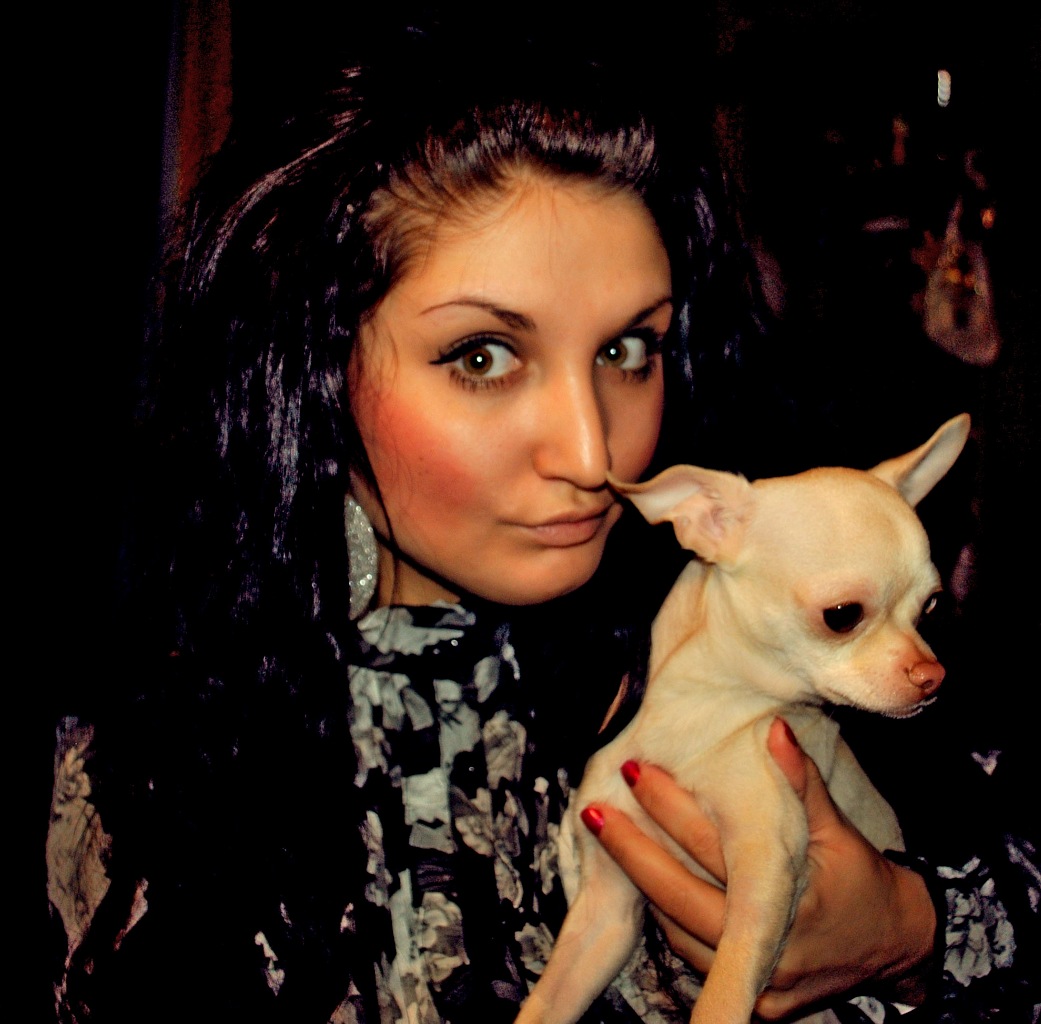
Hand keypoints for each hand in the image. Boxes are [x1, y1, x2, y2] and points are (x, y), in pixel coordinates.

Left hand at [580, 718, 936, 1017]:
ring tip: (611, 839)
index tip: (635, 774)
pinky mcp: (757, 1005)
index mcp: (795, 902)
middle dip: (631, 852)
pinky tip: (646, 881)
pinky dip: (668, 917)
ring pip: (679, 931)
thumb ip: (802, 782)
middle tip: (594, 813)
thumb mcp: (838, 829)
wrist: (894, 948)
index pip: (714, 848)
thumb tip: (775, 729)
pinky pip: (693, 956)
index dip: (669, 808)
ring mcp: (763, 986)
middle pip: (680, 896)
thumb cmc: (861, 879)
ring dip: (643, 886)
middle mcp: (775, 952)